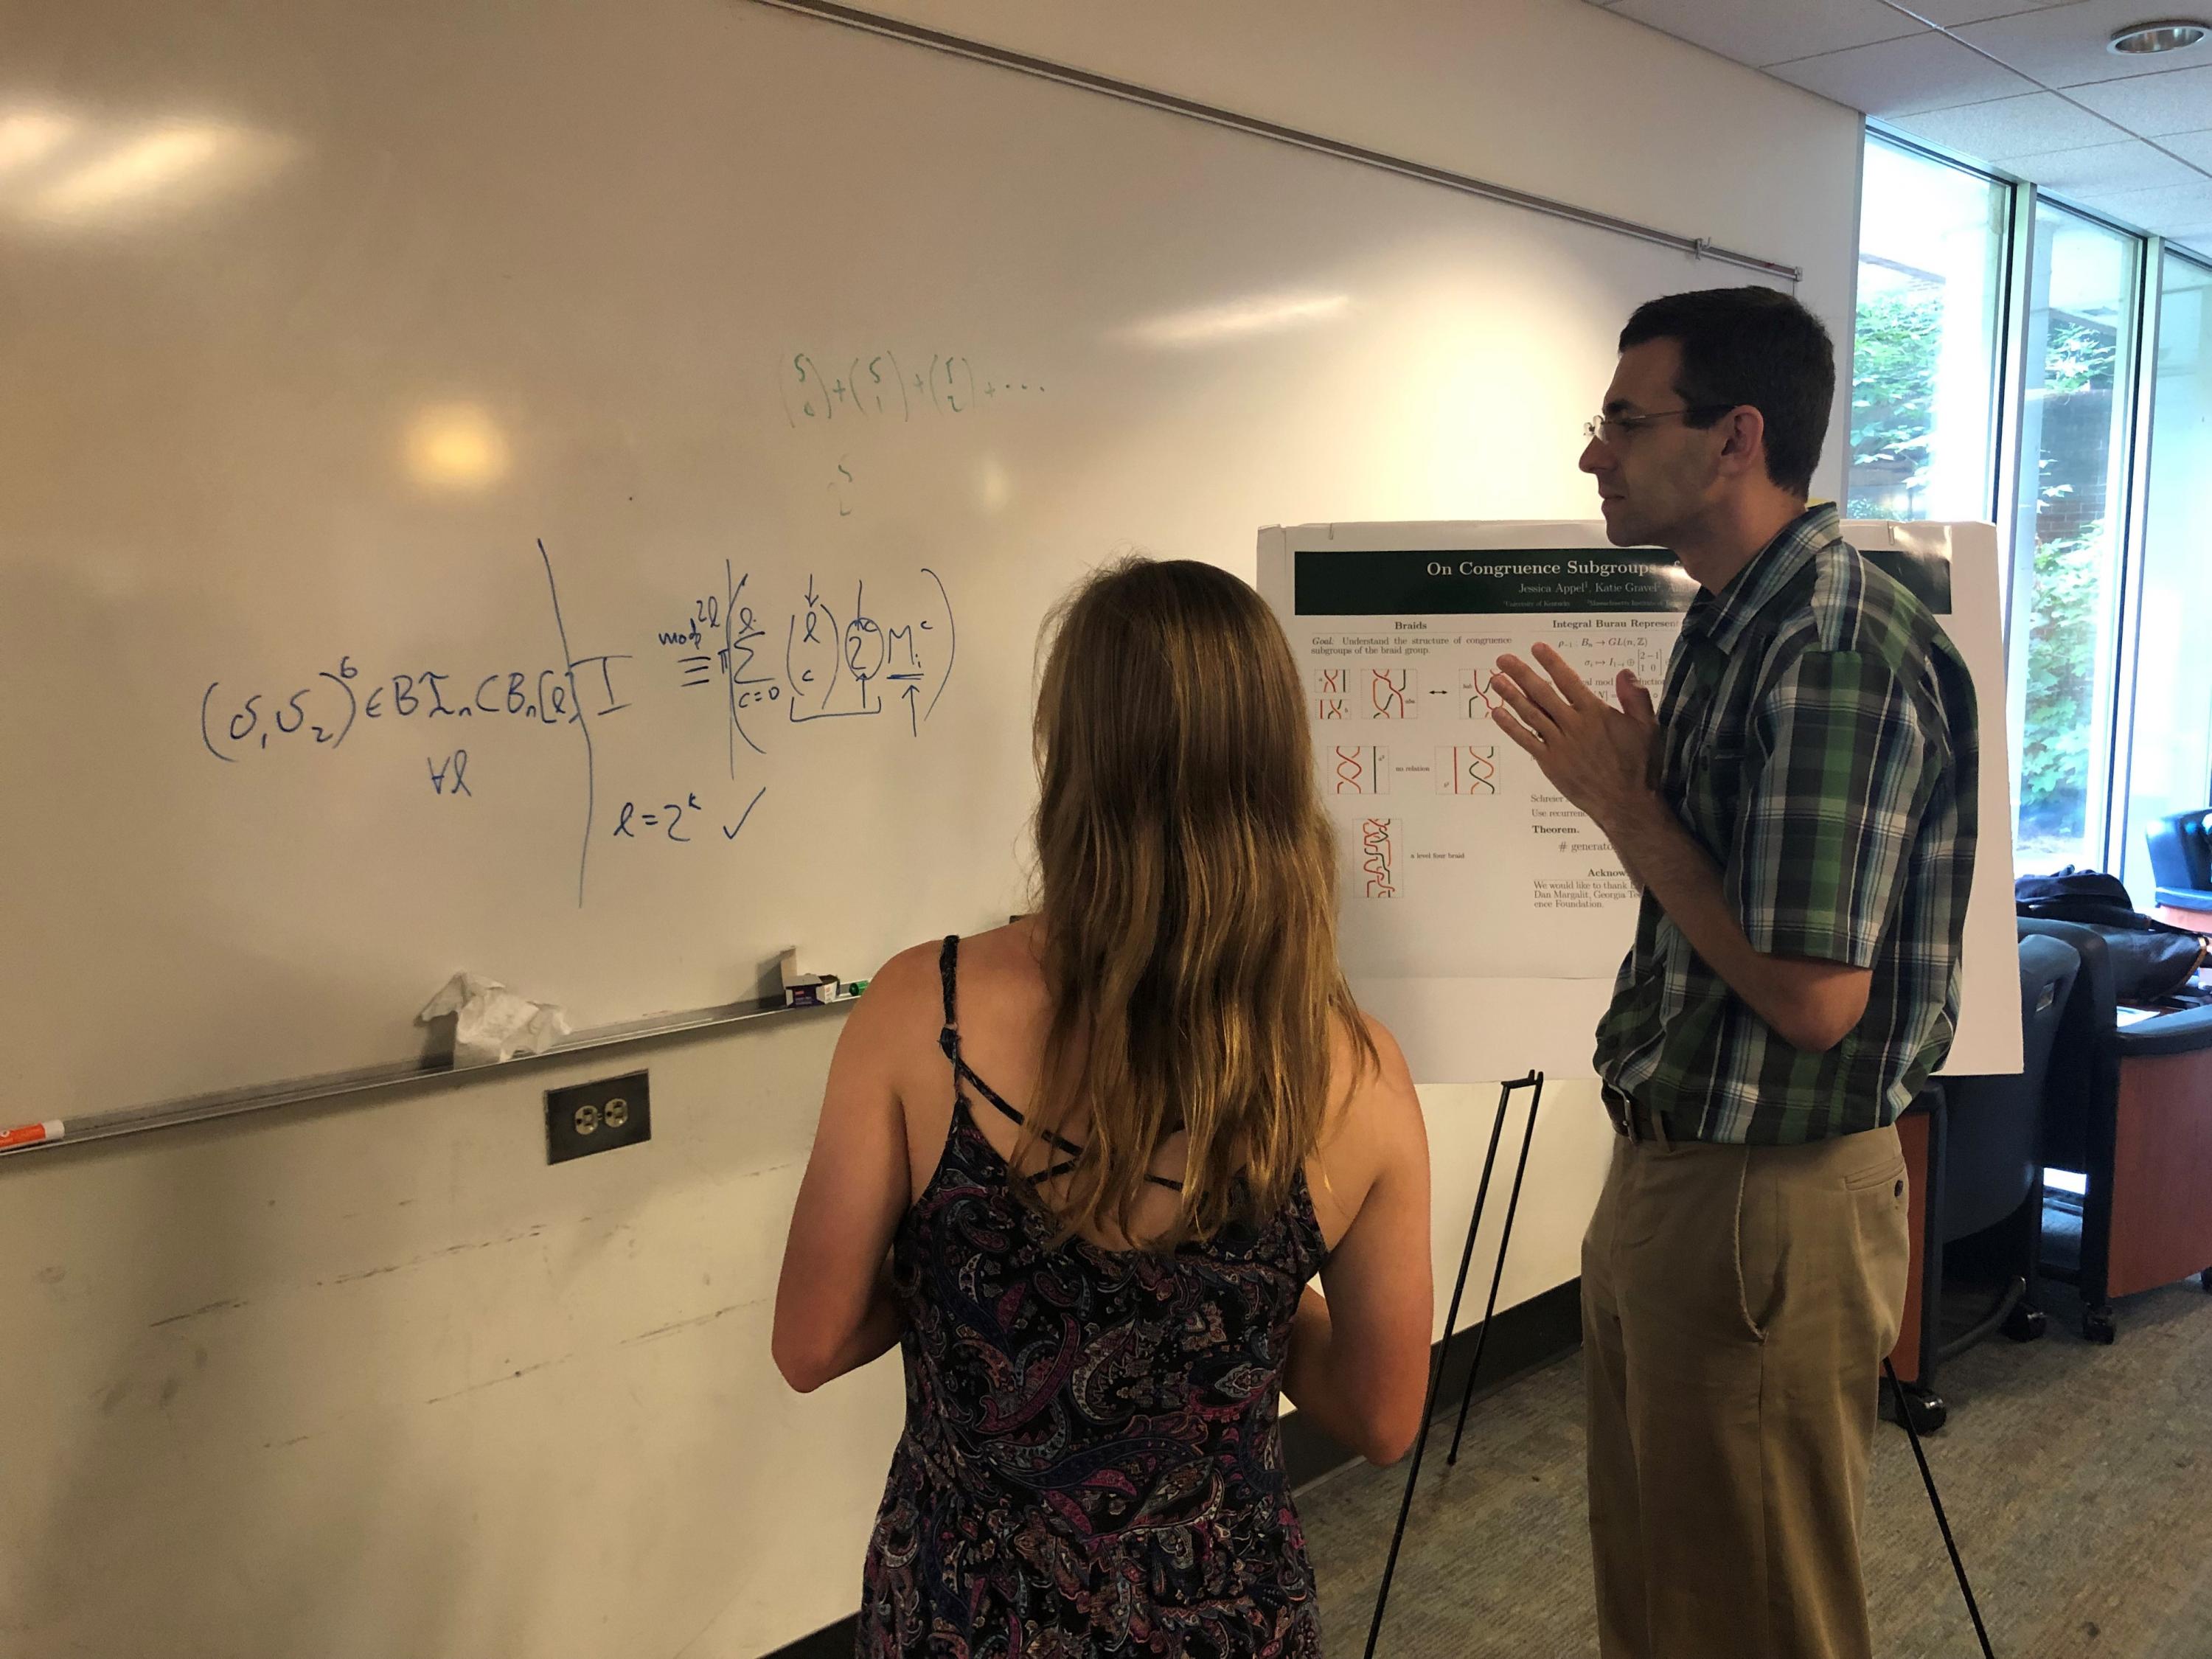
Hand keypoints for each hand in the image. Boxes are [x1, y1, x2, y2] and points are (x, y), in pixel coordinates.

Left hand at [1488, 645, 1658, 832]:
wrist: (1626, 803)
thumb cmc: (1640, 765)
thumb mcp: (1647, 727)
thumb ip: (1635, 698)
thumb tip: (1624, 672)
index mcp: (1595, 713)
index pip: (1568, 681)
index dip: (1551, 663)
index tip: (1536, 647)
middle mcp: (1573, 725)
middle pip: (1542, 694)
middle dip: (1522, 674)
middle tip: (1503, 659)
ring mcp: (1559, 744)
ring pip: (1530, 714)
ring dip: (1511, 696)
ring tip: (1495, 680)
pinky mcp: (1550, 763)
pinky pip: (1526, 741)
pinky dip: (1511, 727)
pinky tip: (1497, 714)